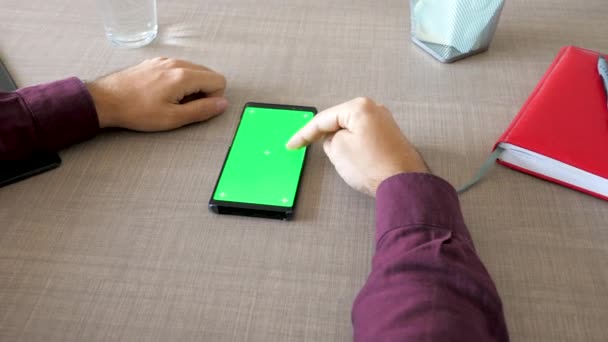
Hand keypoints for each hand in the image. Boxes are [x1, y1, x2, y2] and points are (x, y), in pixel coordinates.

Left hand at [86, 57, 227, 130]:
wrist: (106, 100)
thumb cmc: (137, 111)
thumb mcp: (173, 118)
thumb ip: (201, 110)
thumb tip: (222, 104)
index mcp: (184, 76)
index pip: (218, 81)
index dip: (214, 98)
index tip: (197, 109)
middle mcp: (177, 63)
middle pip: (208, 74)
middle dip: (204, 92)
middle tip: (185, 107)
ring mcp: (165, 60)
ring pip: (194, 70)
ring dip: (192, 86)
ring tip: (172, 101)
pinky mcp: (155, 62)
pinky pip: (179, 68)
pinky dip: (179, 80)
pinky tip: (162, 93)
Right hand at [287, 97, 428, 195]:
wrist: (403, 183)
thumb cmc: (369, 165)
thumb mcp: (337, 150)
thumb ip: (329, 140)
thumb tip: (335, 140)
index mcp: (359, 107)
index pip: (324, 119)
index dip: (304, 134)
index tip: (291, 145)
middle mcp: (374, 109)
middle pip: (339, 120)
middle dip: (322, 133)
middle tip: (304, 145)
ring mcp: (385, 122)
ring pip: (352, 129)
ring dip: (338, 139)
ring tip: (328, 153)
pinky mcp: (391, 137)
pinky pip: (364, 136)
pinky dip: (352, 143)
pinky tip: (348, 156)